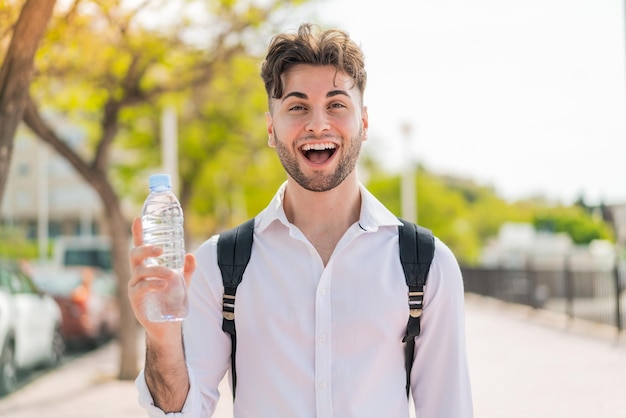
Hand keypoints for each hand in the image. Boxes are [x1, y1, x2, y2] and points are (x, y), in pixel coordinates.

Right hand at [128, 217, 195, 337]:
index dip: (138, 233)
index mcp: (147, 267)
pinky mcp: (135, 299)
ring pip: (139, 271)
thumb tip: (191, 255)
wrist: (168, 326)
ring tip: (171, 275)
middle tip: (161, 249)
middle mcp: (138, 274)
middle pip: (135, 254)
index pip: (140, 247)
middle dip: (146, 248)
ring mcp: (135, 286)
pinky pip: (140, 288)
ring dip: (156, 270)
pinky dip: (152, 284)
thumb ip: (187, 269)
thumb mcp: (182, 283)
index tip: (138, 218)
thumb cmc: (172, 301)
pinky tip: (163, 285)